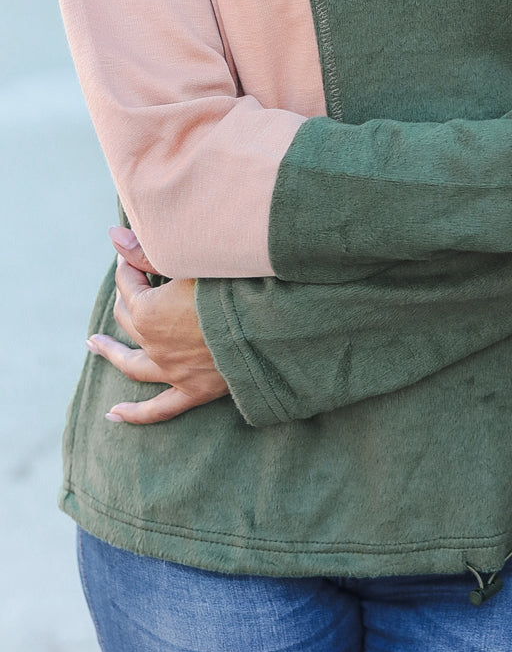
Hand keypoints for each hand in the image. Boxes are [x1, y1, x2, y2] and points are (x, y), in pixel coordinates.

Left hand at [86, 228, 228, 424]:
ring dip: (111, 352)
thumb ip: (149, 252)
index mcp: (150, 310)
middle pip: (128, 317)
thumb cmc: (238, 284)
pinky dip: (135, 413)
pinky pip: (158, 408)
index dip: (131, 264)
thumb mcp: (193, 261)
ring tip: (94, 343)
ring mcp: (172, 371)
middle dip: (126, 295)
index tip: (137, 252)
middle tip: (131, 280)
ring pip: (131, 364)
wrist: (276, 323)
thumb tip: (113, 236)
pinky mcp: (194, 390)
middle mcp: (154, 344)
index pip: (129, 282)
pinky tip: (115, 415)